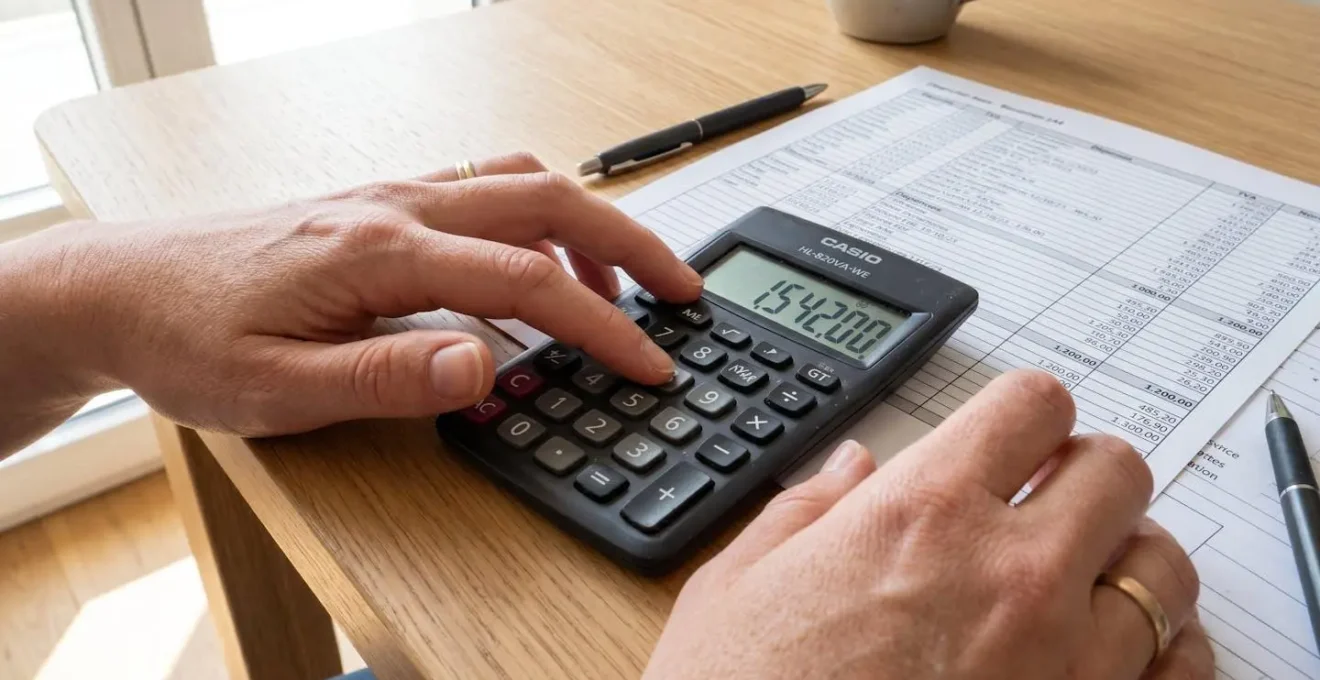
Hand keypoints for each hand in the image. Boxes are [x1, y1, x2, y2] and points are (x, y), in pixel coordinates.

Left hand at [3, 153, 700, 438]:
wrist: (118, 287)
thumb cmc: (189, 337)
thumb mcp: (279, 389)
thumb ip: (390, 376)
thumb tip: (490, 364)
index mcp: (383, 252)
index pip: (528, 281)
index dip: (603, 327)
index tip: (650, 363)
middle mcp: (396, 207)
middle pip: (548, 200)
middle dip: (631, 244)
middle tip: (683, 292)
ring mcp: (389, 197)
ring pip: (520, 184)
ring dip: (587, 227)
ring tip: (621, 285)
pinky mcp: (377, 206)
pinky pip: (482, 192)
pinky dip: (536, 220)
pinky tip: (534, 264)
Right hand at [647, 370, 1210, 679]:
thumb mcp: (737, 587)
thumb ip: (805, 510)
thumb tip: (849, 469)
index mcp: (920, 515)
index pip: (1032, 405)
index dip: (1026, 414)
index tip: (1017, 439)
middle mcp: (1010, 575)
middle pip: (1117, 471)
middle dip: (1085, 475)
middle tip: (1052, 501)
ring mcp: (1064, 659)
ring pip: (1163, 569)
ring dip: (1128, 560)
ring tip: (1086, 577)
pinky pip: (1184, 667)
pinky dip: (1165, 648)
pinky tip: (1122, 649)